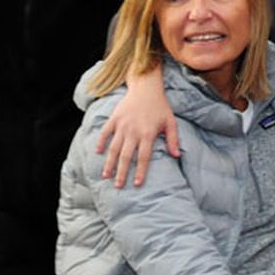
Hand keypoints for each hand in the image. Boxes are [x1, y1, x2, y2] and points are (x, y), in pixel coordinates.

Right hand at [96, 64, 177, 186]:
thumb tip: (176, 156)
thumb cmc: (160, 106)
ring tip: (106, 175)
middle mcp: (133, 131)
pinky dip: (101, 142)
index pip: (144, 157)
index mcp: (148, 134)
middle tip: (118, 186)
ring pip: (114, 148)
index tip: (137, 184)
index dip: (140, 171)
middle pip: (126, 156)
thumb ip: (173, 139)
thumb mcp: (171, 122)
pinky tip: (98, 153)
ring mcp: (122, 125)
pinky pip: (105, 133)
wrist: (146, 87)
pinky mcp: (114, 118)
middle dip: (122, 173)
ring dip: (109, 163)